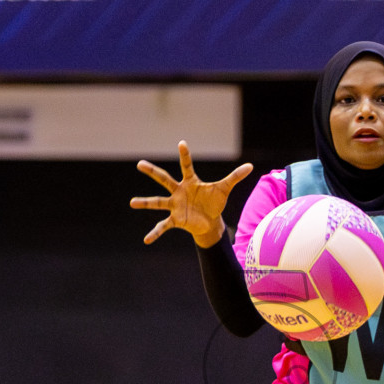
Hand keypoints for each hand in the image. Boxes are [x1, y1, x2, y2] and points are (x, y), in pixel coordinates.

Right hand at [130, 141, 252, 246]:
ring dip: (145, 203)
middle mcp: (179, 192)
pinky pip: (163, 226)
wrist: (210, 221)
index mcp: (190, 182)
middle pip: (164, 179)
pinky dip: (155, 233)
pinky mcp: (176, 220)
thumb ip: (235, 177)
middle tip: (140, 164)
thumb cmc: (214, 202)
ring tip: (132, 202)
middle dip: (152, 172)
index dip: (185, 155)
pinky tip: (146, 240)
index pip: (186, 166)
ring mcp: (175, 205)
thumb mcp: (224, 189)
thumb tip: (251, 166)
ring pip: (158, 202)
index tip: (182, 143)